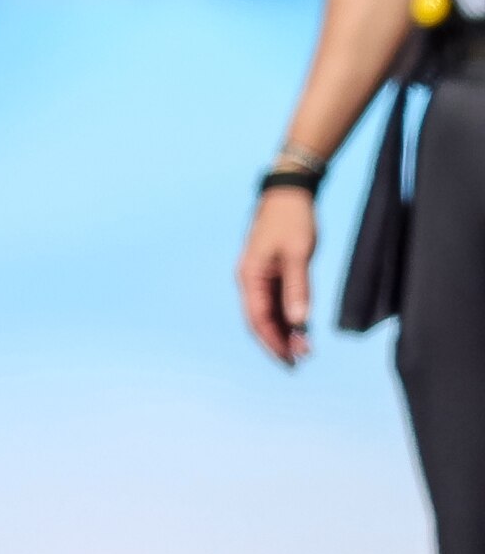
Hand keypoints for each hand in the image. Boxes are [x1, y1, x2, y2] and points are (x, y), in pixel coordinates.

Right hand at [241, 184, 319, 364]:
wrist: (289, 192)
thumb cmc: (292, 220)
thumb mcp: (299, 255)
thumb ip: (298, 288)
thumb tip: (300, 321)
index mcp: (250, 276)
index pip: (258, 319)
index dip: (273, 342)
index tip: (291, 361)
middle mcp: (250, 280)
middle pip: (260, 320)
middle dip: (278, 342)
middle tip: (300, 362)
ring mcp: (260, 276)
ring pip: (269, 312)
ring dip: (284, 330)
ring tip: (304, 349)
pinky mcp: (272, 271)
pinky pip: (276, 300)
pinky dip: (288, 315)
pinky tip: (302, 326)